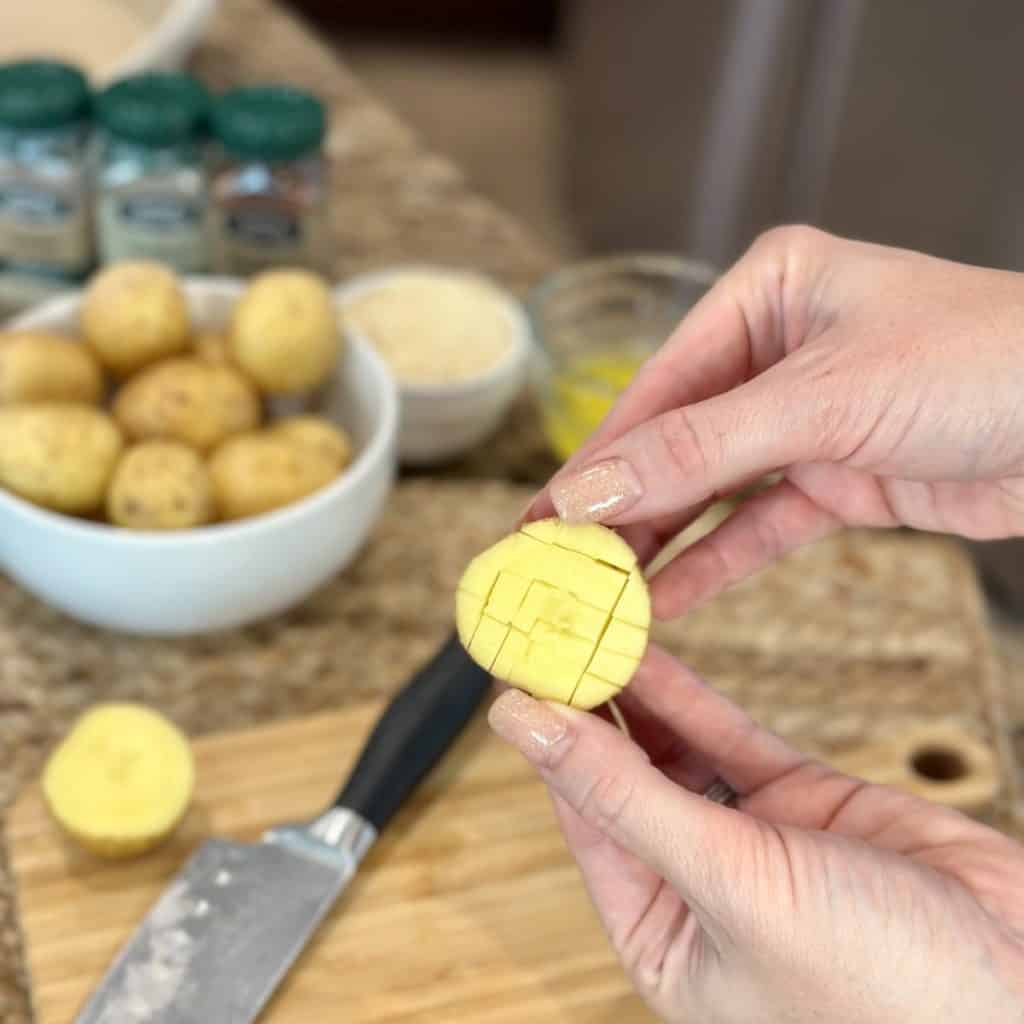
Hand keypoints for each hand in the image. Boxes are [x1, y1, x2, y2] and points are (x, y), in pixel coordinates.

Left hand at [488, 647, 1023, 1022]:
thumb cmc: (885, 995)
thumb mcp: (732, 884)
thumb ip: (625, 797)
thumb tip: (524, 726)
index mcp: (661, 936)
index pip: (580, 818)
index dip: (546, 742)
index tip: (516, 673)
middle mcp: (696, 887)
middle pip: (619, 778)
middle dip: (585, 708)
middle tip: (550, 633)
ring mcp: (750, 839)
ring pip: (671, 749)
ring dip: (632, 691)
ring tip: (589, 628)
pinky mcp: (802, 801)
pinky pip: (728, 737)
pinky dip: (689, 694)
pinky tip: (651, 652)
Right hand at [526, 226, 1023, 617]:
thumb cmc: (986, 363)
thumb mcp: (823, 398)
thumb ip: (698, 448)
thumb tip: (586, 490)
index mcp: (767, 291)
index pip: (658, 385)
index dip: (598, 459)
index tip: (542, 516)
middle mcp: (779, 349)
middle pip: (676, 439)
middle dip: (619, 506)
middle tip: (557, 562)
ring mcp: (807, 417)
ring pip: (712, 487)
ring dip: (658, 540)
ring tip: (598, 591)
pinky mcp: (838, 476)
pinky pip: (760, 524)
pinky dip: (715, 562)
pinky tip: (666, 598)